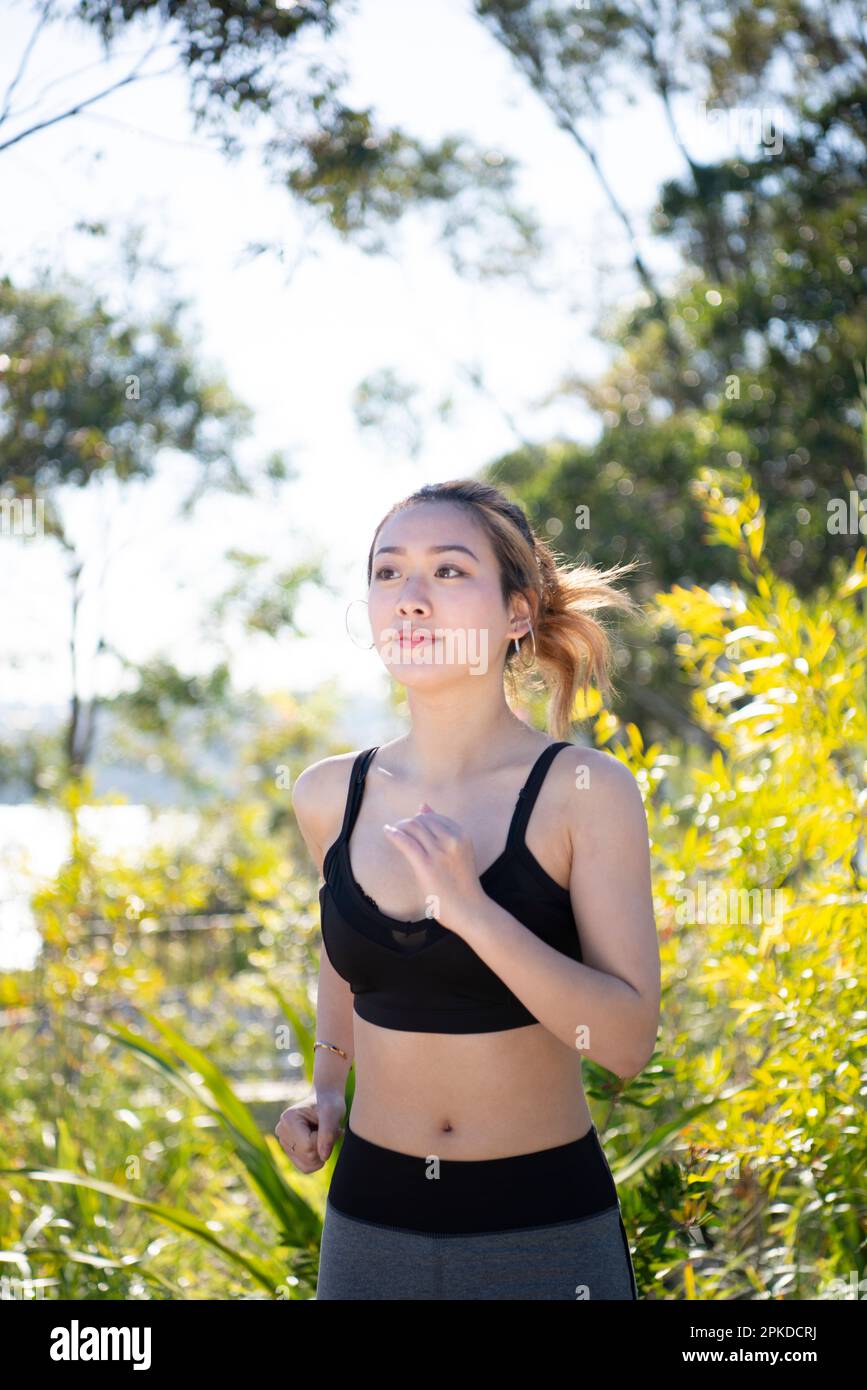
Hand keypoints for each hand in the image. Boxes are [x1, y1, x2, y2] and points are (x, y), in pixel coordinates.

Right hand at [275, 1092, 344, 1171]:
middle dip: (323, 1147)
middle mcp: (281, 1131)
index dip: (323, 1140)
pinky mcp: (289, 1151)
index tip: (328, 1126)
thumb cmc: (330, 1104)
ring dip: (322, 1153)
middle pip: (307, 1157)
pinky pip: (306, 1167)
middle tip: (329, 1130)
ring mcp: (284, 1142)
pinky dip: (317, 1159)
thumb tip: (324, 1157)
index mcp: (288, 1119)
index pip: (308, 1146)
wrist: (326, 1101)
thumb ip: (328, 1134)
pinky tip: (320, 1143)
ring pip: (307, 1165)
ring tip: (324, 1136)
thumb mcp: (333, 1114)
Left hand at [383, 802, 487, 935]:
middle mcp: (452, 839)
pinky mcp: (426, 865)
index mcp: (462, 835)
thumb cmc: (463, 882)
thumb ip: (443, 830)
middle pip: (422, 820)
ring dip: (400, 827)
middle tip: (399, 829)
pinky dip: (394, 834)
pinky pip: (406, 842)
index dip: (420, 819)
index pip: (434, 817)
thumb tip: (424, 805)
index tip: (411, 826)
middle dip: (408, 822)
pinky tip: (387, 832)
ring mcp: (439, 852)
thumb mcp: (459, 851)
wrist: (470, 908)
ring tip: (393, 832)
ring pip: (413, 827)